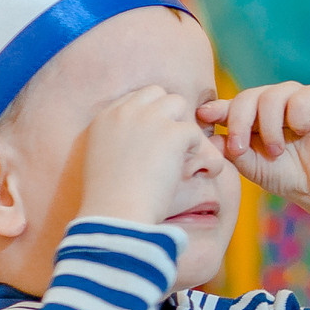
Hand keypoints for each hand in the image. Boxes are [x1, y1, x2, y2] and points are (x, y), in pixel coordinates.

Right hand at [80, 87, 227, 226]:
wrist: (116, 214)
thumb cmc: (111, 202)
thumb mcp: (105, 162)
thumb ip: (121, 143)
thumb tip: (147, 143)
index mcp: (105, 118)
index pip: (137, 98)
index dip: (153, 115)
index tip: (159, 139)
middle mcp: (125, 112)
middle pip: (161, 95)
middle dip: (172, 116)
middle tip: (177, 147)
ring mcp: (149, 119)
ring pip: (181, 106)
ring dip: (186, 130)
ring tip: (188, 159)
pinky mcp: (172, 133)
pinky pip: (197, 134)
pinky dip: (205, 155)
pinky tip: (204, 174)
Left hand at [195, 84, 309, 218]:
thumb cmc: (283, 173)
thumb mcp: (250, 165)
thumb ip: (230, 150)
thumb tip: (211, 137)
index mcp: (250, 115)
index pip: (229, 105)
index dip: (215, 109)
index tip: (204, 116)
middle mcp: (269, 101)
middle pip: (246, 97)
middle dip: (239, 123)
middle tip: (241, 149)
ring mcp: (292, 97)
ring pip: (271, 97)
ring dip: (270, 128)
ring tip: (276, 151)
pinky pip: (300, 99)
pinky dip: (297, 118)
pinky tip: (302, 132)